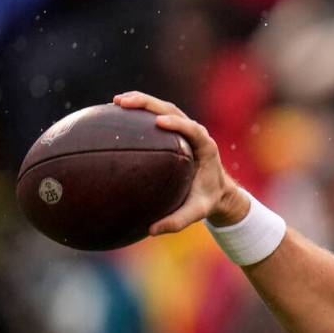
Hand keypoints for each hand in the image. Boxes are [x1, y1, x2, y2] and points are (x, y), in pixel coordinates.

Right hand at [112, 91, 248, 234]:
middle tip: (124, 103)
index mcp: (206, 148)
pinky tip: (116, 114)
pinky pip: (156, 117)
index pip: (193, 129)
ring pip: (164, 108)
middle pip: (173, 110)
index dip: (177, 124)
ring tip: (116, 102)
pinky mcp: (175, 131)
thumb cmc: (207, 200)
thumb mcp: (197, 212)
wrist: (218, 191)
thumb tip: (152, 230)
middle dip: (149, 104)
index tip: (158, 123)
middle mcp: (196, 134)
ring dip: (142, 102)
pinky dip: (139, 113)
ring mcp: (185, 129)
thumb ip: (178, 221)